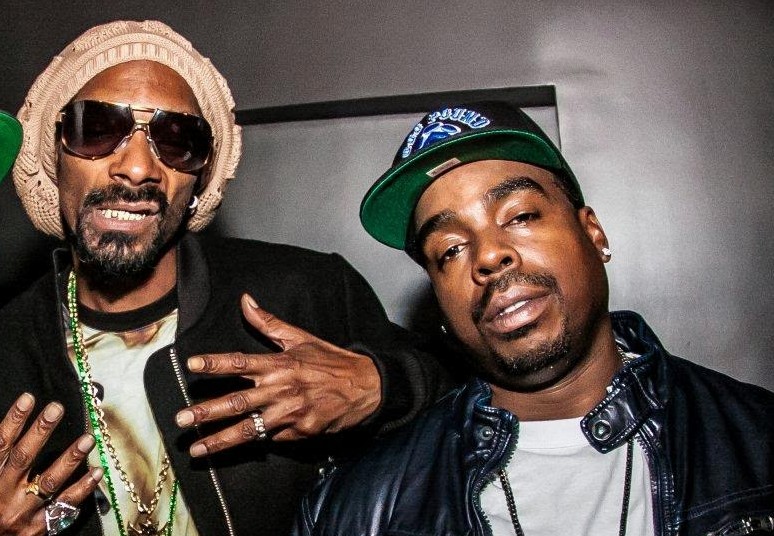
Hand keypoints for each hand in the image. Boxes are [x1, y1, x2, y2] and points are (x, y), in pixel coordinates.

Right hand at [0, 393, 101, 534]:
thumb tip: (11, 431)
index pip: (1, 446)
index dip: (13, 421)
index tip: (28, 399)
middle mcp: (3, 496)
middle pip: (23, 458)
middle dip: (39, 432)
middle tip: (56, 408)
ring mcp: (22, 513)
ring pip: (49, 482)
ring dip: (70, 458)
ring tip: (88, 438)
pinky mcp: (38, 528)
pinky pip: (64, 505)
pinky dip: (83, 487)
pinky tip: (97, 471)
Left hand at [175, 294, 381, 455]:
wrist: (367, 387)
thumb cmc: (331, 361)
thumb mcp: (301, 338)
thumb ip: (268, 323)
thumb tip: (245, 300)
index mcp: (280, 363)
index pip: (241, 362)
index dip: (215, 363)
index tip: (192, 365)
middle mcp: (282, 388)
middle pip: (237, 402)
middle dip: (206, 412)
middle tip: (181, 419)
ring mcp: (291, 413)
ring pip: (249, 429)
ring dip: (219, 441)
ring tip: (196, 450)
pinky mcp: (301, 432)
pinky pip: (274, 438)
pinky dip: (260, 440)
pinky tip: (240, 447)